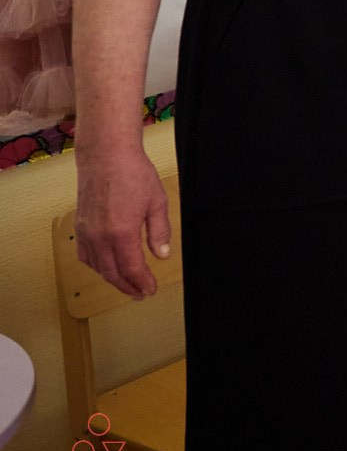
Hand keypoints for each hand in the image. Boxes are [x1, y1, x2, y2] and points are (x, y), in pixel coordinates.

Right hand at [75, 139, 171, 300]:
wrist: (106, 156)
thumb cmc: (133, 174)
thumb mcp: (157, 202)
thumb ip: (159, 232)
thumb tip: (163, 255)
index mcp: (122, 233)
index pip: (132, 269)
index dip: (142, 283)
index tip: (150, 290)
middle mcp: (100, 237)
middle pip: (112, 274)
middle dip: (128, 287)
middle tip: (140, 293)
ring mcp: (87, 232)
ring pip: (97, 267)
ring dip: (112, 279)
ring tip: (126, 283)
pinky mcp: (80, 226)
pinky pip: (85, 255)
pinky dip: (96, 266)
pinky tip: (106, 266)